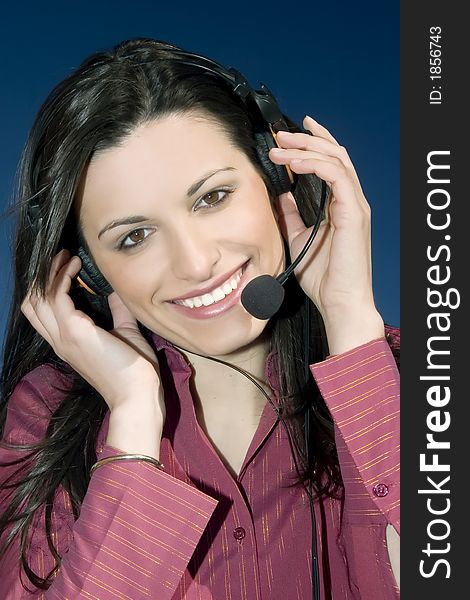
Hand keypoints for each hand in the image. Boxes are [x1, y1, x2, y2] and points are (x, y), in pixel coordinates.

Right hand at [21, 249, 165, 425]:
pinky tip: (76, 266)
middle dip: (43, 276)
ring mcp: (64, 336)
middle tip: (60, 256)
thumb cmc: (134, 371)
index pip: (42, 313)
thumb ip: (118, 313)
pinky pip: (57, 297)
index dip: (47, 288)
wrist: (137, 394)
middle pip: (32, 303)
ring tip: (66, 256)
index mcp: (68, 343)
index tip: (66, 267)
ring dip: (51, 272)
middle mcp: (60, 340)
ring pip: (39, 297)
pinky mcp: (74, 331)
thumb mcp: (125, 333)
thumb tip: (115, 293)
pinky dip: (63, 277)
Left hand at [269, 116, 383, 352]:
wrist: (338, 301)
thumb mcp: (298, 237)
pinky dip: (315, 165)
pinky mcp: (353, 213)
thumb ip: (291, 215)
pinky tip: (295, 163)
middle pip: (335, 154)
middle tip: (280, 134)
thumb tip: (280, 194)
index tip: (289, 135)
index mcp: (340, 204)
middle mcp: (351, 200)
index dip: (313, 144)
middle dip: (307, 139)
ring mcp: (355, 205)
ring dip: (307, 148)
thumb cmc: (323, 276)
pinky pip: (337, 177)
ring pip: (336, 160)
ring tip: (280, 146)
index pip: (331, 163)